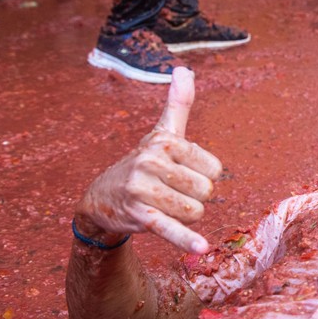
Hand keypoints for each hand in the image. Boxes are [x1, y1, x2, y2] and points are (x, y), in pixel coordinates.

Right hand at [74, 67, 222, 253]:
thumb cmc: (143, 163)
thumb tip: (185, 69)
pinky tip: (201, 249)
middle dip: (195, 198)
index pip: (214, 168)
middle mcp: (152, 161)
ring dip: (187, 217)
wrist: (103, 197)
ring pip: (195, 211)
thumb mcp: (160, 133)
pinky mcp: (140, 217)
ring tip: (165, 208)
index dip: (203, 177)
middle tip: (171, 193)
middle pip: (206, 191)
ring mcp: (144, 190)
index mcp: (165, 142)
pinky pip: (171, 229)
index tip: (182, 174)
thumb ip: (178, 105)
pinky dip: (186, 241)